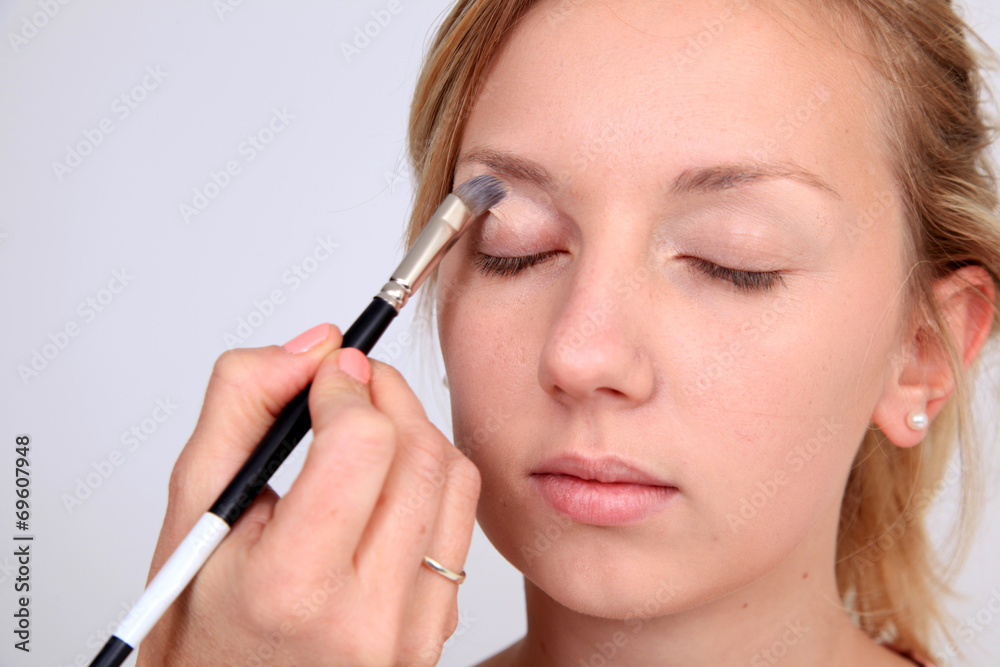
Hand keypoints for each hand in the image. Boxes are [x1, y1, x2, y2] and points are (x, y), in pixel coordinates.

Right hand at [135, 323, 480, 665]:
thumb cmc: (202, 623)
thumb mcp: (193, 511)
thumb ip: (242, 408)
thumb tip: (315, 345)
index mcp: (294, 587)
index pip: (362, 445)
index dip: (345, 385)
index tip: (324, 373)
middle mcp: (368, 617)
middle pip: (419, 453)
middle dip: (386, 393)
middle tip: (349, 381)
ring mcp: (413, 631)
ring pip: (453, 480)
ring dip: (414, 428)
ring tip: (366, 428)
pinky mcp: (437, 630)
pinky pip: (460, 524)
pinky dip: (430, 478)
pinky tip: (386, 481)